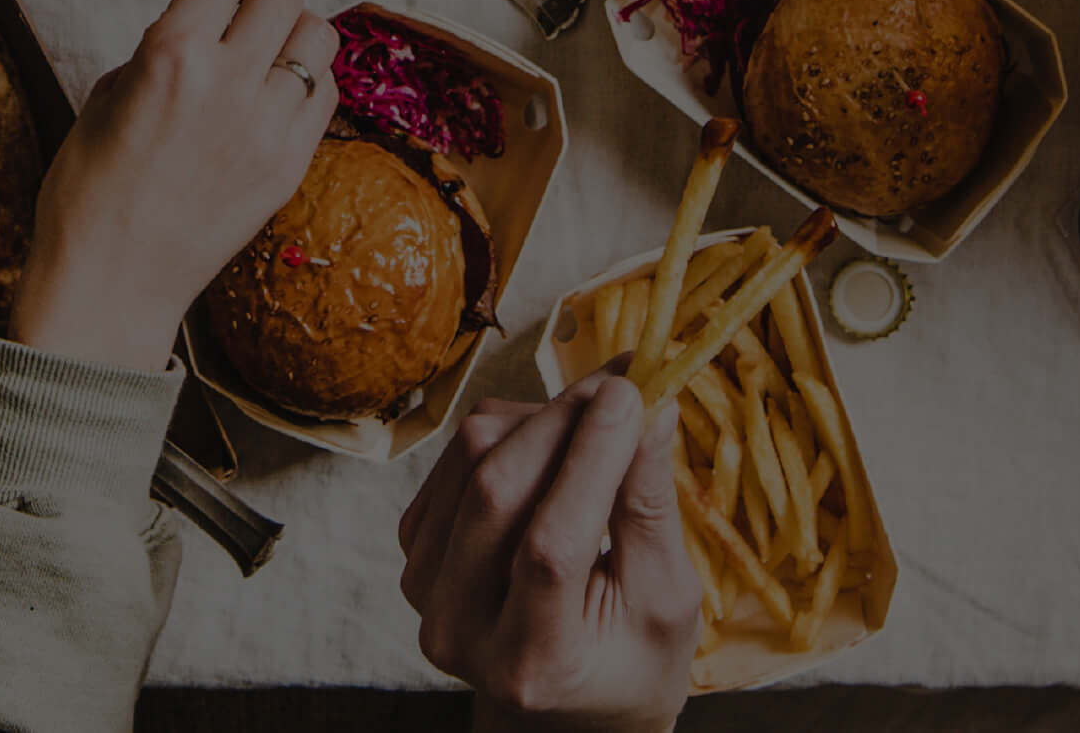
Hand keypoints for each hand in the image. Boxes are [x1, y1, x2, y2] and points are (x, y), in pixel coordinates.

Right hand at [5, 0, 338, 372]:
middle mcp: (231, 84)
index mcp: (173, 57)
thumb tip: (191, 31)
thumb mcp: (104, 99)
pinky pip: (324, 95)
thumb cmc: (85, 197)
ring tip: (269, 31)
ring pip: (316, 37)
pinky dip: (309, 76)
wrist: (109, 286)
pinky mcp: (289, 167)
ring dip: (292, 22)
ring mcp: (268, 128)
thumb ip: (156, 53)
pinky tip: (282, 83)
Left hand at [398, 373, 698, 732]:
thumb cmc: (630, 654)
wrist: (565, 695)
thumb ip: (651, 507)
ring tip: (598, 426)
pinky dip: (512, 431)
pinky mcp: (413, 546)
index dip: (590, 460)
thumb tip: (650, 405)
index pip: (550, 549)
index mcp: (531, 666)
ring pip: (470, 457)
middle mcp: (458, 632)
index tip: (633, 394)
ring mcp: (423, 588)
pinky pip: (456, 456)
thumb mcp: (666, 601)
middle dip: (566, 420)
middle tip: (623, 384)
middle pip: (496, 491)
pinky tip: (555, 450)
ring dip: (541, 419)